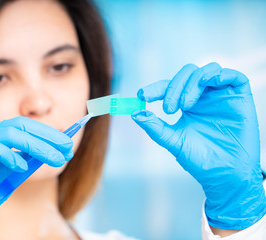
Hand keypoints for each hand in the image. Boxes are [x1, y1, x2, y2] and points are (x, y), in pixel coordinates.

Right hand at [0, 117, 72, 238]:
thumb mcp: (20, 166)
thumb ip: (34, 154)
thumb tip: (59, 148)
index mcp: (1, 131)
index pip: (29, 125)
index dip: (50, 133)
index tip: (68, 145)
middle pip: (23, 125)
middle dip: (49, 137)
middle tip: (67, 149)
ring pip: (12, 134)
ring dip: (38, 146)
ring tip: (54, 159)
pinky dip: (11, 157)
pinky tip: (22, 167)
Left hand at [132, 62, 265, 229]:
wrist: (225, 176)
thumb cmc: (200, 160)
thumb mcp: (174, 141)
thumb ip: (155, 127)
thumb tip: (135, 114)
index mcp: (186, 104)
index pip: (168, 87)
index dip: (155, 88)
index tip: (142, 95)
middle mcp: (203, 97)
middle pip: (187, 74)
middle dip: (174, 87)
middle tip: (169, 109)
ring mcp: (221, 96)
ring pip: (207, 70)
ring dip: (193, 82)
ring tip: (186, 105)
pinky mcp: (240, 98)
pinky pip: (234, 76)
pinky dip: (221, 75)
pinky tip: (211, 83)